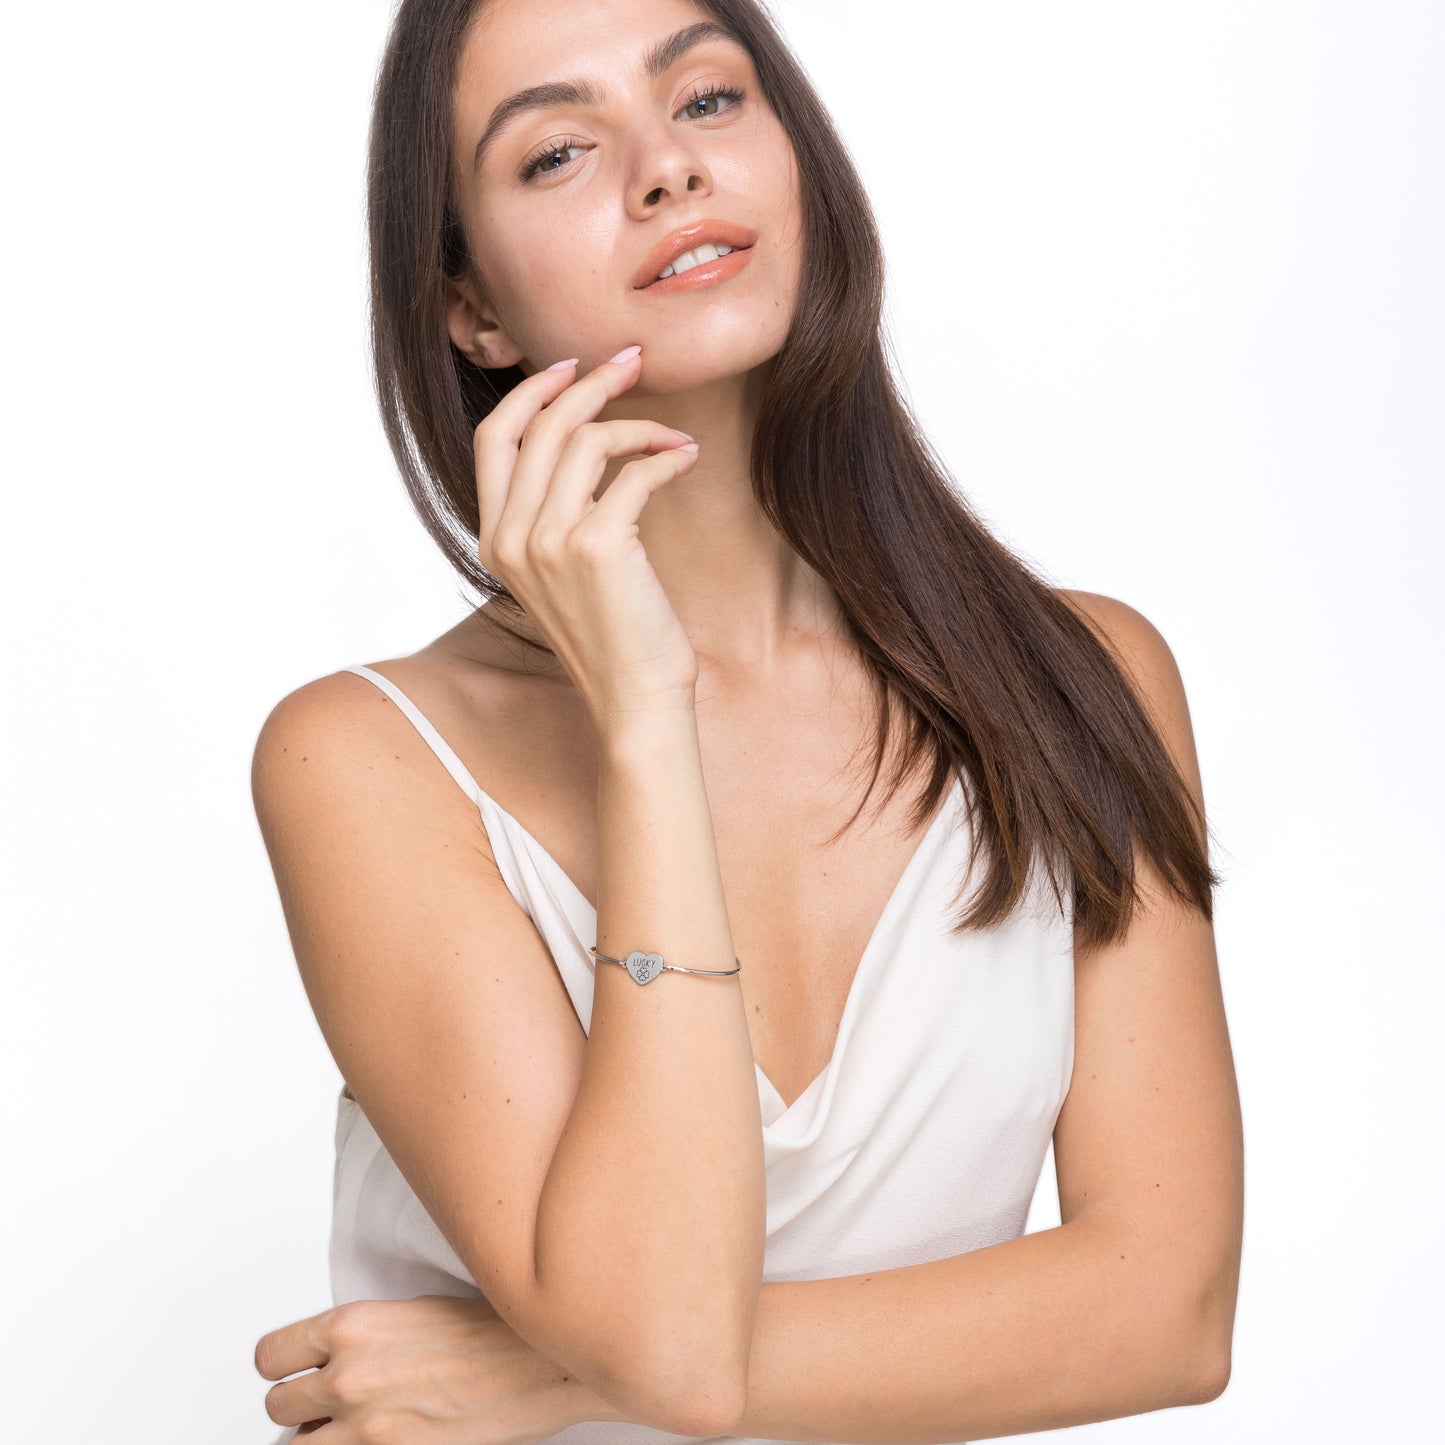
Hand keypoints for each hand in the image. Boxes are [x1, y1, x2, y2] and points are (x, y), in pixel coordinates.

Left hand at [254, 1293, 621, 1440]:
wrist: (542, 1365)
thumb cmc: (492, 1333)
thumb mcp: (414, 1311)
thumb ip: (361, 1337)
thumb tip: (328, 1365)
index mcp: (352, 1325)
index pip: (268, 1356)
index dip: (282, 1366)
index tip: (296, 1372)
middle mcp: (349, 1376)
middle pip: (276, 1407)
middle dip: (299, 1408)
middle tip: (328, 1406)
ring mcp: (367, 1428)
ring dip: (319, 1438)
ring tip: (351, 1428)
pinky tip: (382, 1437)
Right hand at [474, 346, 701, 725]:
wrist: (635, 700)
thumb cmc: (614, 638)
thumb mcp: (565, 573)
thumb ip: (555, 517)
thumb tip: (586, 443)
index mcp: (493, 542)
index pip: (492, 439)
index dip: (530, 393)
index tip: (571, 366)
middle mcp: (510, 540)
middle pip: (539, 425)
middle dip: (590, 383)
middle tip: (634, 364)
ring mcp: (547, 543)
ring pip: (585, 440)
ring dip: (639, 424)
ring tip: (675, 437)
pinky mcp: (596, 548)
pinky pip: (632, 473)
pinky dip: (665, 456)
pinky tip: (686, 459)